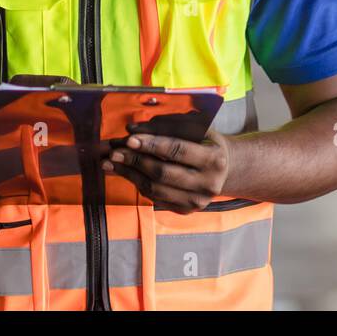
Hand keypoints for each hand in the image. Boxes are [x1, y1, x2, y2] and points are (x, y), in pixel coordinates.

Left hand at [101, 126, 233, 213]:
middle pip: (163, 173)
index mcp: (214, 159)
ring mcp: (197, 201)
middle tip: (114, 151)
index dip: (151, 144)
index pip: (177, 150)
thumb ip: (167, 125)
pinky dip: (137, 184)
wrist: (225, 168)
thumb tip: (132, 130)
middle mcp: (208, 183)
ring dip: (130, 174)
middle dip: (135, 161)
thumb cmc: (206, 142)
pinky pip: (155, 198)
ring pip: (155, 189)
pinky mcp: (186, 210)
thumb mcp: (196, 127)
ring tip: (112, 162)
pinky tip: (126, 172)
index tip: (129, 138)